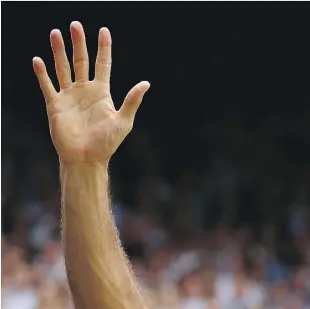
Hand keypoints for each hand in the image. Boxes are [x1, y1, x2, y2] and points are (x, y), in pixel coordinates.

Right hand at [32, 22, 148, 163]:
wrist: (87, 159)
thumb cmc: (107, 143)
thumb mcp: (123, 121)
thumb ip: (132, 101)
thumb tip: (146, 83)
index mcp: (101, 93)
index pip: (103, 65)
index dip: (104, 48)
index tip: (104, 31)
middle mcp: (84, 91)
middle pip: (81, 61)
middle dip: (79, 43)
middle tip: (76, 24)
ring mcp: (69, 96)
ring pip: (63, 68)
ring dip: (59, 51)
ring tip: (56, 33)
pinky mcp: (55, 105)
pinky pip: (47, 85)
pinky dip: (42, 73)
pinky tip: (38, 60)